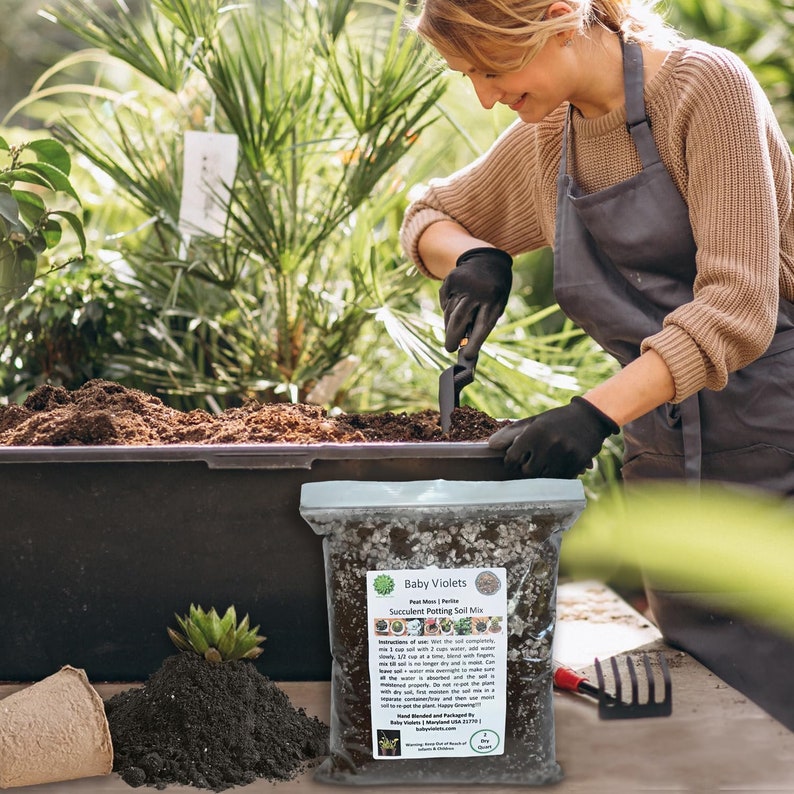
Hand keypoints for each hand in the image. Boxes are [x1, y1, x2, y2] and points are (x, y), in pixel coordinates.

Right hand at [439, 247, 511, 359]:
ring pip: (450, 312)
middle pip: (460, 318)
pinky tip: (454, 307)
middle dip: (453, 336)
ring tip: (453, 333)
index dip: (474, 342)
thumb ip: (480, 322)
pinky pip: (445, 302)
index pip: (482, 325)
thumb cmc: (494, 292)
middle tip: (450, 348)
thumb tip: (463, 344)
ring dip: (450, 326)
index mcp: (494, 299)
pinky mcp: (451, 279)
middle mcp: (478, 290)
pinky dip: (447, 309)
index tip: (467, 356)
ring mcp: (463, 283)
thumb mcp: (495, 305)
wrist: (488, 261)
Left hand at [488, 397, 618, 477]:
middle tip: (533, 461)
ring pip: (544, 478)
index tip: (515, 460)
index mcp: (535, 431)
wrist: (590, 417)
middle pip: (528, 471)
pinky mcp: (578, 462)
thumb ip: (511, 433)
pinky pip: (561, 479)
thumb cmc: (556, 421)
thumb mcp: (533, 422)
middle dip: (527, 467)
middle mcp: (549, 443)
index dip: (512, 460)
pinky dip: (558, 476)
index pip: (512, 457)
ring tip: (547, 462)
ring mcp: (565, 454)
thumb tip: (490, 445)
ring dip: (543, 473)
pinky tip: (559, 465)